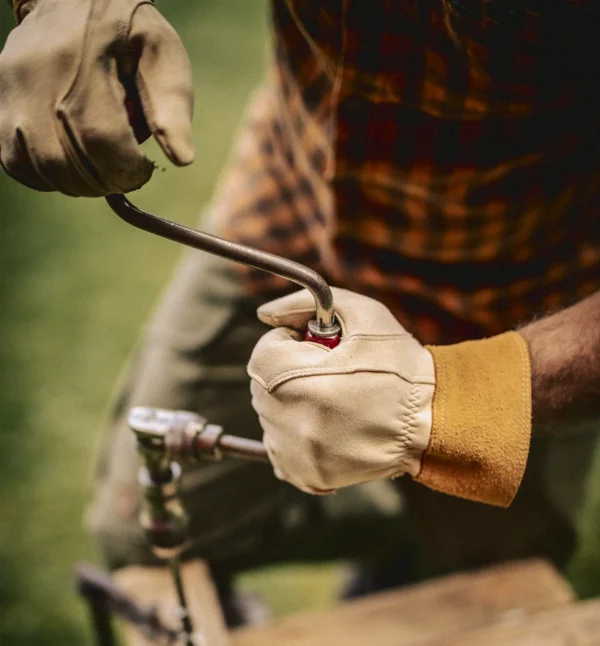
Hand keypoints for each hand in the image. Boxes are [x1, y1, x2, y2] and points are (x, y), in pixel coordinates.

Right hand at [0, 0, 193, 196]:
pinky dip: (47, 178)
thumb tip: (183, 159)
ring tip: (102, 171)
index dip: (127, 170)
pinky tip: (72, 167)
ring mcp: (11, 92)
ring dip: (79, 185)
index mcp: (84, 61)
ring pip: (41, 169)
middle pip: (68, 162)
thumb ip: (172, 107)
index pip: (101, 139)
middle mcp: (37, 78)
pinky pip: (15, 162)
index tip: (144, 168)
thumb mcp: (162, 53)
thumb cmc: (127, 31)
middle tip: (125, 174)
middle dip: (106, 182)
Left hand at [248, 288, 434, 493]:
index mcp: (297, 378)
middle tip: (328, 373)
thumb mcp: (362, 313)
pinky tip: (328, 425)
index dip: (290, 344)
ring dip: (291, 403)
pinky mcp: (307, 474)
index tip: (317, 349)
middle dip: (288, 373)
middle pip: (263, 386)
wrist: (431, 420)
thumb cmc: (399, 363)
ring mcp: (297, 453)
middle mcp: (290, 420)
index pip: (263, 352)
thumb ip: (304, 304)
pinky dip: (296, 434)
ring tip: (334, 401)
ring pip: (270, 417)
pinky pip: (279, 448)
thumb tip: (264, 313)